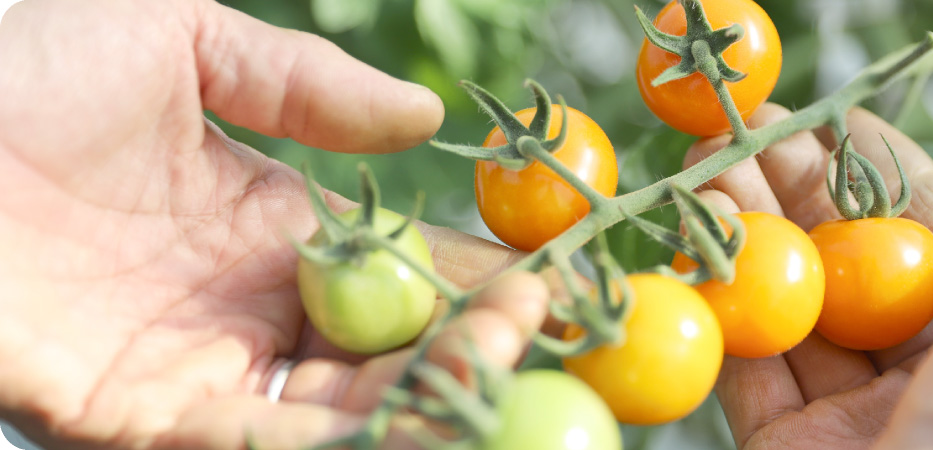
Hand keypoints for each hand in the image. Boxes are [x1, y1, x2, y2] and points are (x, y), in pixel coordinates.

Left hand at [0, 1, 541, 448]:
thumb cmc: (19, 65)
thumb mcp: (181, 42)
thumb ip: (303, 84)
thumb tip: (424, 116)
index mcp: (269, 224)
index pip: (398, 263)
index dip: (471, 272)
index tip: (543, 274)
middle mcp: (246, 306)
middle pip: (381, 349)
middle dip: (462, 343)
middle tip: (532, 327)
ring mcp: (193, 366)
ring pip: (330, 409)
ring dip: (414, 398)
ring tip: (489, 368)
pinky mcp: (129, 414)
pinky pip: (240, 441)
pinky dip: (318, 443)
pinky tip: (399, 424)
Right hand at [688, 104, 932, 448]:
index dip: (881, 177)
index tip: (831, 123)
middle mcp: (927, 384)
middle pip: (851, 269)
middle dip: (797, 196)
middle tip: (744, 138)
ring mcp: (852, 422)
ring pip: (793, 314)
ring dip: (746, 242)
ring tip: (703, 176)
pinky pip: (750, 375)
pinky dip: (720, 314)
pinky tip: (697, 256)